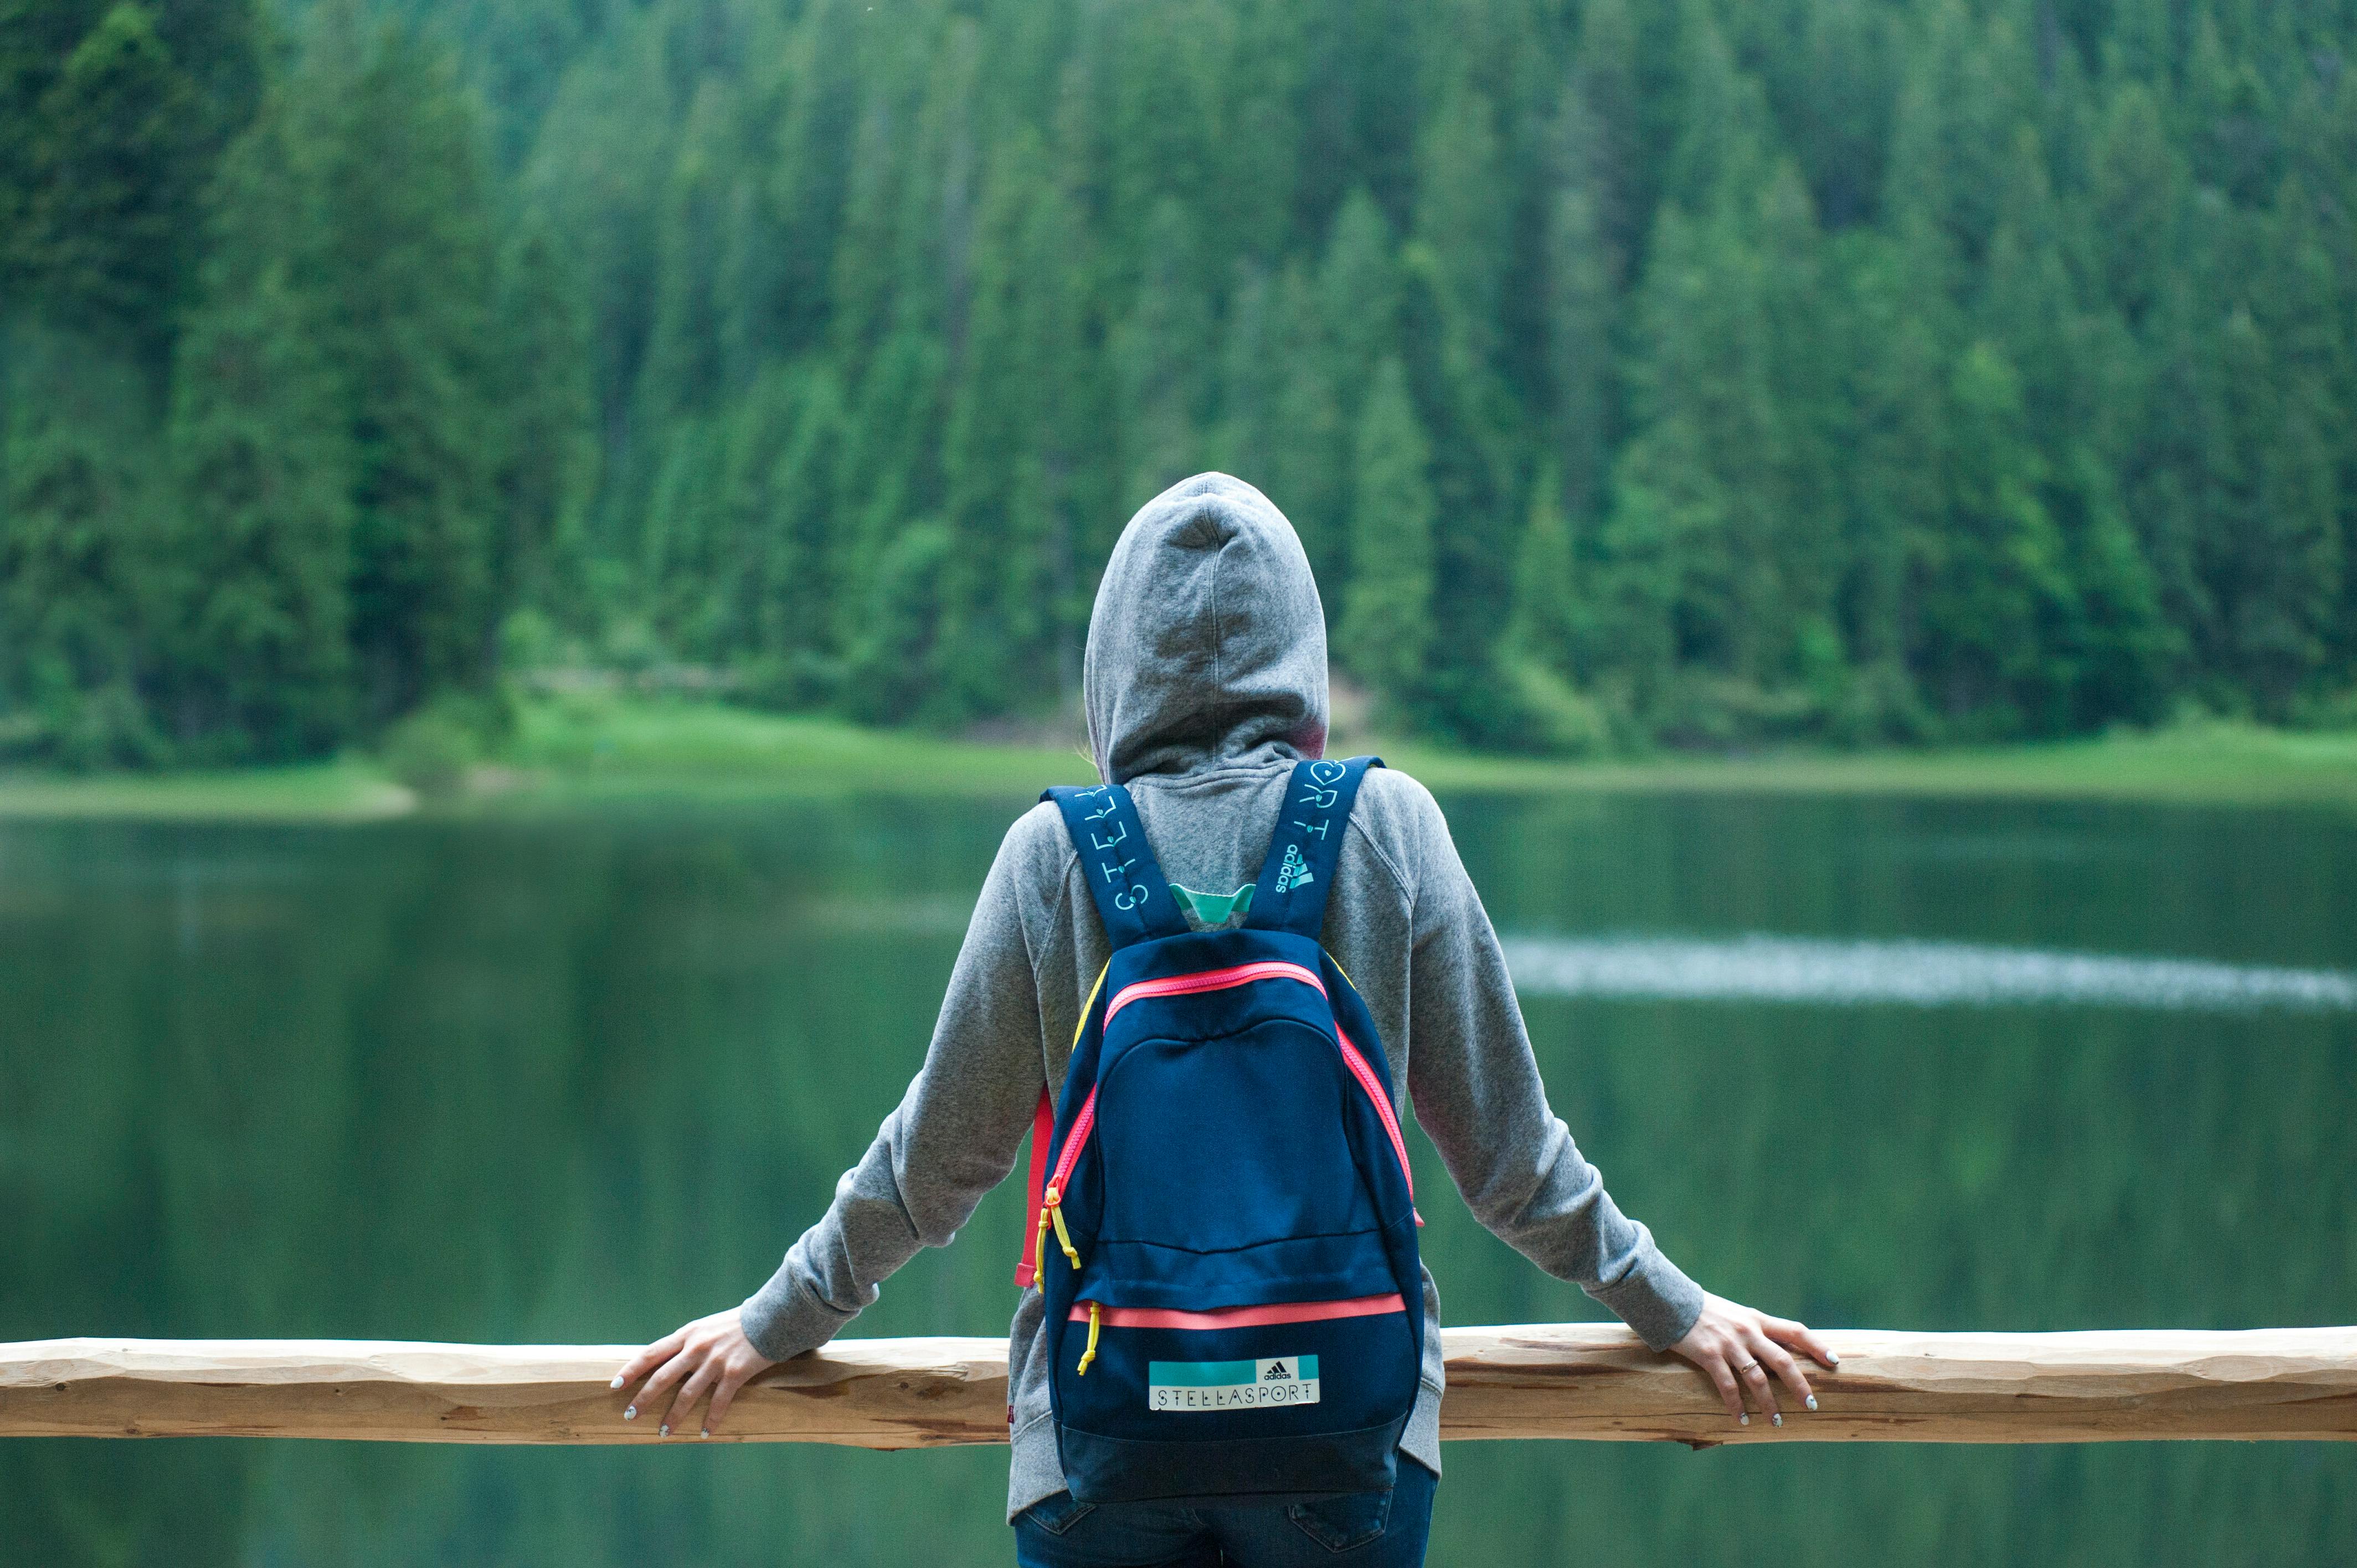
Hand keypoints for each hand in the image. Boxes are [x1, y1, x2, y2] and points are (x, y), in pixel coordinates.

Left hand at [613, 1306, 777, 1437]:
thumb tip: (667, 1362)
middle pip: (662, 1377)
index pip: (651, 1353)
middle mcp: (697, 1347)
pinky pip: (718, 1402)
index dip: (631, 1370)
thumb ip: (688, 1343)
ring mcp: (715, 1361)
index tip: (615, 1386)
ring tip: (664, 1432)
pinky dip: (711, 1419)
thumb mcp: (706, 1327)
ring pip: (687, 1394)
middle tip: (629, 1416)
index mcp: (687, 1334)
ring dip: (673, 1416)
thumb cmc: (737, 1324)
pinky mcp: (735, 1373)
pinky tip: (705, 1432)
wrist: (771, 1317)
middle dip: (643, 1399)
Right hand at [1668, 1291, 1838, 1427]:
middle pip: (1782, 1360)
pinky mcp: (1709, 1355)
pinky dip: (1736, 1405)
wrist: (1672, 1302)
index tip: (1834, 1362)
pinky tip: (1741, 1419)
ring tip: (1776, 1422)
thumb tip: (1780, 1350)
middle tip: (1812, 1405)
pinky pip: (1728, 1386)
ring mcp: (1729, 1344)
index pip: (1796, 1330)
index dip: (1817, 1346)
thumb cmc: (1706, 1311)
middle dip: (1800, 1385)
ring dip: (1769, 1404)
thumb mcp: (1737, 1315)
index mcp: (1758, 1319)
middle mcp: (1748, 1331)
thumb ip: (1757, 1330)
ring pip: (1757, 1379)